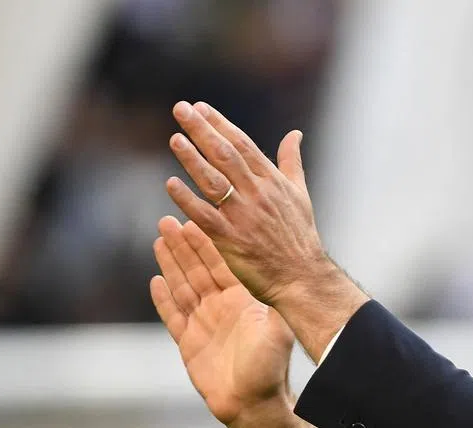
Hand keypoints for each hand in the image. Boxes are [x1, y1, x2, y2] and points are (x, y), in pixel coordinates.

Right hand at [150, 215, 294, 426]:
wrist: (253, 403)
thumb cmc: (270, 369)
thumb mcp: (276, 330)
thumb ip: (268, 303)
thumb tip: (276, 274)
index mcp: (241, 302)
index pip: (220, 266)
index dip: (206, 245)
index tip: (193, 221)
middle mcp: (221, 308)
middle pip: (196, 271)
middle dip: (182, 246)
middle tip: (167, 220)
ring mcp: (203, 324)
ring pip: (182, 288)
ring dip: (170, 264)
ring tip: (159, 240)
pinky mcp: (188, 343)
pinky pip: (172, 316)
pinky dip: (163, 299)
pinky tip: (155, 280)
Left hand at [164, 101, 326, 305]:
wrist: (301, 275)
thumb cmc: (300, 236)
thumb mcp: (300, 193)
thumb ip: (292, 162)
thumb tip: (295, 134)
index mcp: (272, 181)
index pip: (243, 145)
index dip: (220, 124)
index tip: (200, 107)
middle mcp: (257, 194)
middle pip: (225, 155)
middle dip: (202, 130)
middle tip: (181, 109)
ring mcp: (243, 216)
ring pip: (213, 180)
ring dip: (192, 159)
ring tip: (175, 139)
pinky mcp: (231, 238)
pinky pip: (204, 215)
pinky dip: (187, 199)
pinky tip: (170, 184)